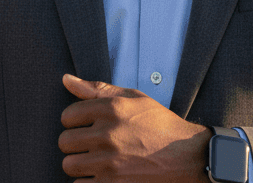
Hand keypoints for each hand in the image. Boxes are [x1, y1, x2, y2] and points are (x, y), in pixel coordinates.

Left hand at [58, 73, 211, 181]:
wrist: (187, 157)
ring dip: (79, 164)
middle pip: (65, 142)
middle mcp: (108, 135)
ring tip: (96, 160)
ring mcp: (109, 163)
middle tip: (92, 145)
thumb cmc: (160, 125)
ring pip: (69, 165)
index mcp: (111, 109)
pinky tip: (102, 175)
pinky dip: (88, 182)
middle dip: (76, 144)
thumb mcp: (133, 98)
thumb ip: (97, 89)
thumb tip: (66, 79)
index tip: (86, 126)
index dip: (75, 121)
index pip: (67, 116)